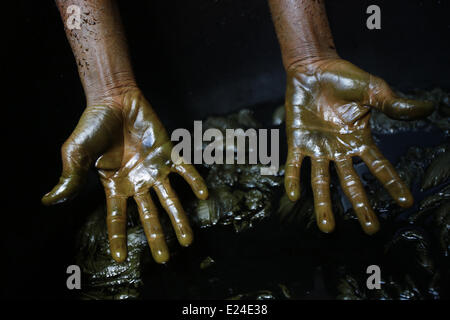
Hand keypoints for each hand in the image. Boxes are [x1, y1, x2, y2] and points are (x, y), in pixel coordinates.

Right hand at [42, 87, 207, 262]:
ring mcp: (155, 169)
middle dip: (156, 236)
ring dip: (179, 218)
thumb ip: (70, 177)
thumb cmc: (93, 125)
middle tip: (165, 259)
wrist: (114, 99)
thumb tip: (48, 201)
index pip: (117, 218)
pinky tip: (203, 195)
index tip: (121, 258)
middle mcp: (138, 182)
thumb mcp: (76, 153)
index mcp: (116, 186)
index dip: (119, 237)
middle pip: (149, 215)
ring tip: (188, 240)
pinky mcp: (168, 153)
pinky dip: (194, 181)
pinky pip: (185, 169)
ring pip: (170, 199)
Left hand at [284, 58, 432, 233]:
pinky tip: (294, 196)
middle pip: (351, 182)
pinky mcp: (297, 141)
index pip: (378, 166)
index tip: (404, 203)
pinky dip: (293, 178)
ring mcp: (317, 148)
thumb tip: (428, 109)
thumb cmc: (344, 78)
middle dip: (360, 205)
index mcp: (359, 139)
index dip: (391, 183)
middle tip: (370, 229)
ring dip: (323, 203)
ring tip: (327, 227)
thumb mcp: (372, 90)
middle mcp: (339, 149)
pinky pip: (294, 164)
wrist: (313, 68)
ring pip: (321, 181)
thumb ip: (394, 103)